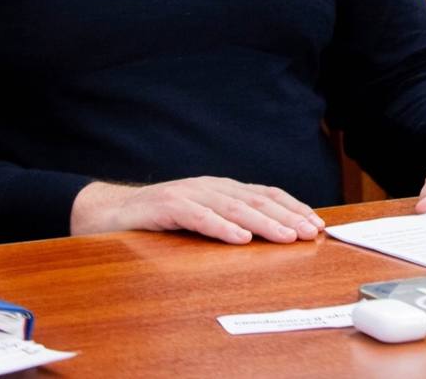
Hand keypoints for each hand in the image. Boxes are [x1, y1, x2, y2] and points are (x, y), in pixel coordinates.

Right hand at [70, 177, 324, 244]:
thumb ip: (230, 221)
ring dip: (262, 222)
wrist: (109, 212)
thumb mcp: (202, 218)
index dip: (291, 206)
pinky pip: (197, 217)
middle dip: (285, 215)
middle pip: (253, 199)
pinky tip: (239, 238)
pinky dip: (220, 226)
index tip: (316, 224)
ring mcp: (187, 194)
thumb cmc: (160, 219)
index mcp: (219, 188)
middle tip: (310, 232)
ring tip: (286, 236)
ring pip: (231, 207)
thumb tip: (273, 234)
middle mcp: (207, 187)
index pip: (264, 193)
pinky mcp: (166, 207)